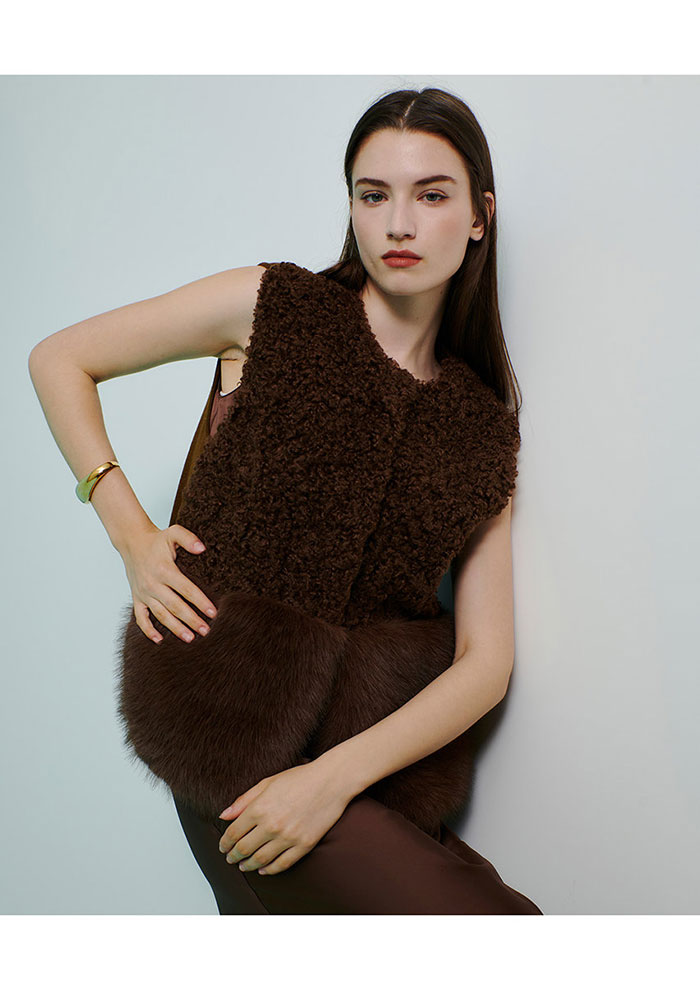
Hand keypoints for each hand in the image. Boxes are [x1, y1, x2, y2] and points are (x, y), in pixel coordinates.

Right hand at [120, 523, 217, 643]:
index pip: (186, 589)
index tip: (213, 612)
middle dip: (191, 620)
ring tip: (190, 638)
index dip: (200, 601)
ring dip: (175, 628)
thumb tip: (202, 548)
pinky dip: (148, 630)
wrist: (132, 542)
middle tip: (206, 631)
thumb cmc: (156, 540)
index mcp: (164, 570)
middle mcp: (153, 584)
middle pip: (175, 606)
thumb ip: (188, 539)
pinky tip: (159, 640)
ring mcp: (143, 593)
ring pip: (160, 614)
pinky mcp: (137, 598)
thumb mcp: (173, 533)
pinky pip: (140, 618)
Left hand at [217, 762, 351, 875]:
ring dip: (248, 865)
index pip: (234, 833)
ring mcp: (288, 837)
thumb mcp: (268, 783)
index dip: (224, 843)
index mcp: (260, 808)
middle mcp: (271, 825)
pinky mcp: (304, 845)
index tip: (222, 847)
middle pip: (244, 848)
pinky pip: (282, 864)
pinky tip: (263, 869)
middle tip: (230, 858)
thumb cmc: (300, 778)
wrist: (331, 781)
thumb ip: (244, 800)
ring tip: (243, 866)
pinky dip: (269, 870)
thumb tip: (224, 815)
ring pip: (261, 860)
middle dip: (233, 856)